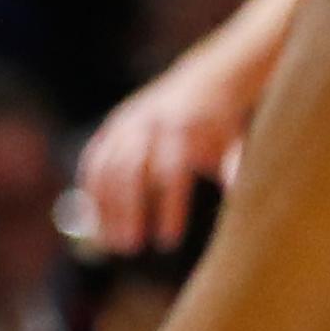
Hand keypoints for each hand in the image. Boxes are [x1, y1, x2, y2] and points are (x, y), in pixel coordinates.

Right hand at [80, 33, 262, 257]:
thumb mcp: (233, 143)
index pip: (170, 175)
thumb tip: (239, 198)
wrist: (202, 81)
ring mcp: (124, 124)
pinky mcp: (110, 127)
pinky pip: (92, 162)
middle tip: (129, 248)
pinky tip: (93, 219)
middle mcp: (148, 125)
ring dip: (104, 209)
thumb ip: (232, 168)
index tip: (169, 242)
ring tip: (108, 243)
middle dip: (127, 213)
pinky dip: (90, 191)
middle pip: (129, 174)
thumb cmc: (221, 124)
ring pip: (105, 171)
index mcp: (182, 128)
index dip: (168, 209)